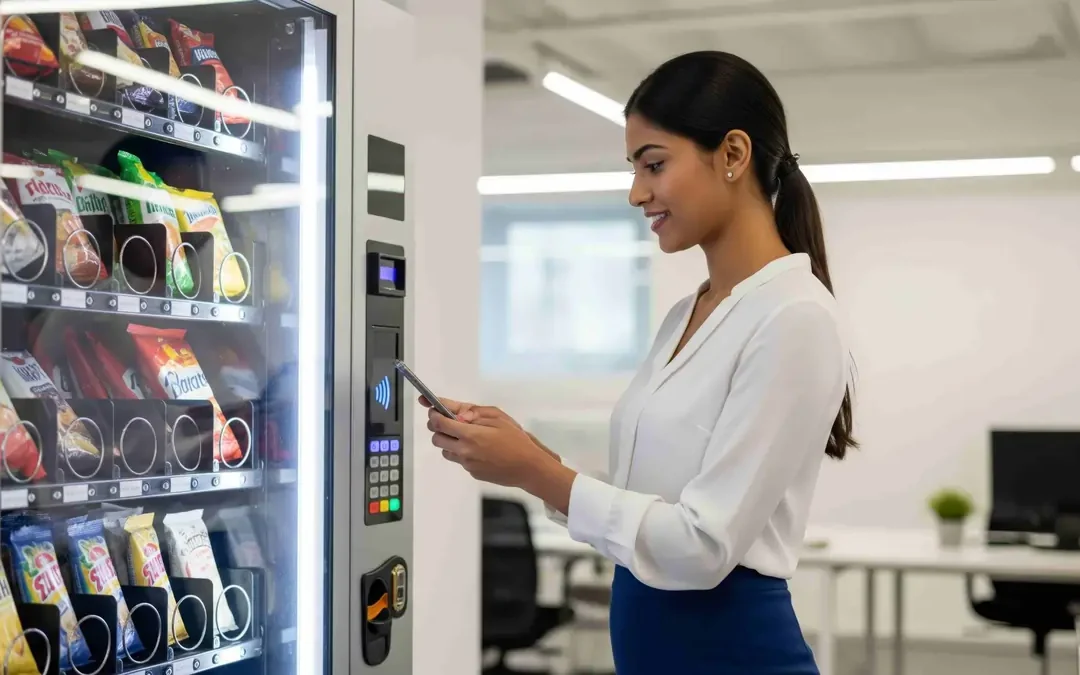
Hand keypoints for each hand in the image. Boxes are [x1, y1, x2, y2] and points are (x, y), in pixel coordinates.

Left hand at [418, 396, 559, 461]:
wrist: (528, 467)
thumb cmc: (516, 439)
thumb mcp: (497, 417)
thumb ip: (473, 412)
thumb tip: (454, 411)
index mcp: (469, 435)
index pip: (439, 423)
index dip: (433, 413)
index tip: (432, 408)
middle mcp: (463, 451)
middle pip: (436, 438)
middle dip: (438, 427)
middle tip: (449, 421)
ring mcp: (466, 464)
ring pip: (445, 450)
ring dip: (449, 441)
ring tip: (467, 436)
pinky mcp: (472, 472)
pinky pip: (459, 460)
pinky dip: (462, 452)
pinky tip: (480, 449)